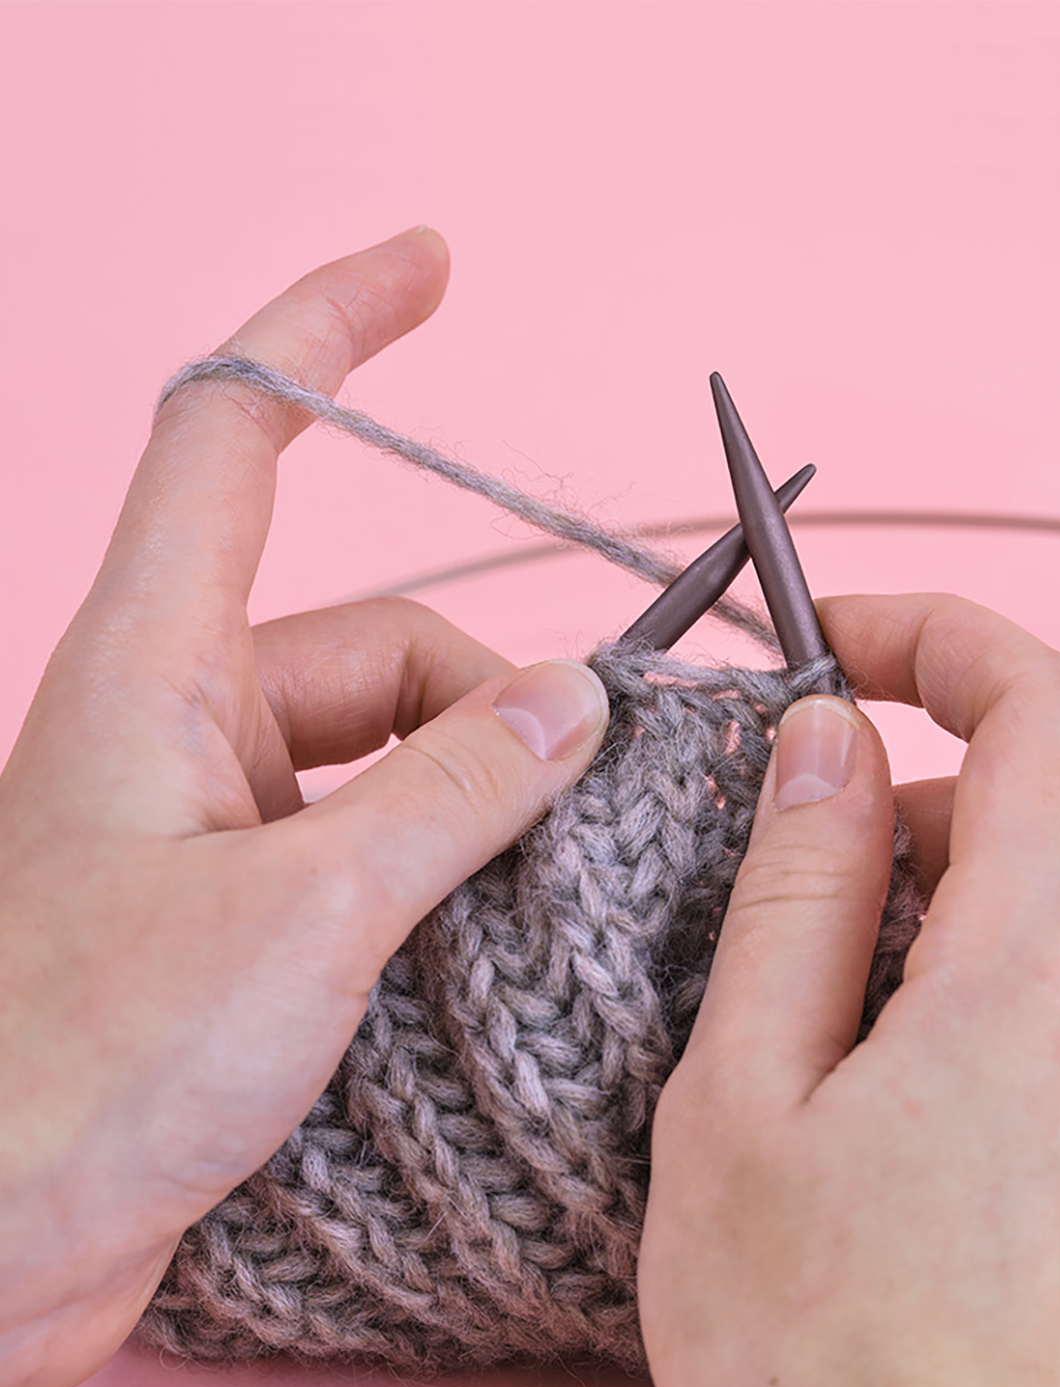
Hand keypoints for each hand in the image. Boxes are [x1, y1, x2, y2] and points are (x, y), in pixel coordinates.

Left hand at [0, 227, 608, 1386]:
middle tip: (590, 789)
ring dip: (481, 799)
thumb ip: (456, 788)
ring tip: (544, 887)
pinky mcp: (238, 912)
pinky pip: (373, 840)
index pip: (235, 430)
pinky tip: (501, 930)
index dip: (331, 326)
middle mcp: (180, 725)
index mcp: (156, 670)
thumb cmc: (88, 1071)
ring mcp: (212, 822)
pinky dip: (447, 865)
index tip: (429, 261)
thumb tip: (576, 698)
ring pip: (390, 752)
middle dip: (496, 701)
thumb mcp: (310, 912)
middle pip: (380, 639)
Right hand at [638, 594, 1059, 1386]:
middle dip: (926, 773)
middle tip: (797, 846)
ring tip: (834, 990)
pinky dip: (1002, 967)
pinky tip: (905, 1079)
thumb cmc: (807, 1351)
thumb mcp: (740, 1094)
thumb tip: (827, 737)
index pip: (1045, 704)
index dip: (942, 634)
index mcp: (1034, 978)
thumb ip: (797, 888)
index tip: (839, 641)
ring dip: (957, 880)